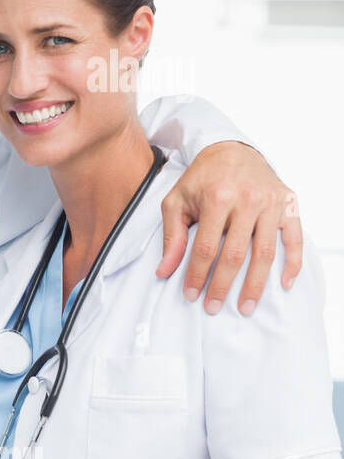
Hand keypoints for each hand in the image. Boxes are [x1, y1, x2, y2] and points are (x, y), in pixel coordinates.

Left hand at [157, 141, 300, 315]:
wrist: (232, 150)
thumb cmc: (201, 179)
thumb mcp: (176, 201)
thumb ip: (172, 236)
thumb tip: (164, 271)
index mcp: (218, 198)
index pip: (206, 248)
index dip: (197, 275)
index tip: (191, 295)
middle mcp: (248, 200)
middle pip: (235, 254)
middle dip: (223, 285)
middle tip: (214, 308)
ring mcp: (272, 203)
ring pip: (265, 252)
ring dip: (255, 284)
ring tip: (245, 307)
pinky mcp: (289, 205)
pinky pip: (295, 239)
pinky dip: (292, 263)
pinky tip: (283, 284)